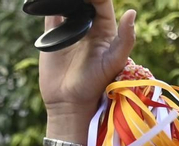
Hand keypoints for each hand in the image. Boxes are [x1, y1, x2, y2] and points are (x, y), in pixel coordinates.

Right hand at [37, 0, 137, 145]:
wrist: (69, 101)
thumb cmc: (96, 84)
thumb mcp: (114, 61)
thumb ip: (125, 39)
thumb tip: (132, 12)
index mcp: (106, 31)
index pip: (102, 3)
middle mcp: (89, 27)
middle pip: (85, 1)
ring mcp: (70, 30)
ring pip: (68, 4)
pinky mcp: (53, 34)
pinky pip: (50, 13)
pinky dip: (48, 4)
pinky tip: (47, 2)